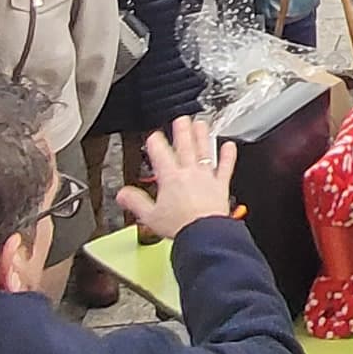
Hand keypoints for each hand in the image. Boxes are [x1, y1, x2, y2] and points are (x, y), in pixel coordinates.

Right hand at [116, 117, 235, 236]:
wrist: (203, 234)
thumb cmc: (180, 226)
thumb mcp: (150, 216)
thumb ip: (135, 202)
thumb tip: (122, 195)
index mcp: (170, 178)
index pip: (160, 153)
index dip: (155, 142)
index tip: (153, 136)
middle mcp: (189, 173)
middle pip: (184, 146)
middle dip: (181, 130)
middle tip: (181, 119)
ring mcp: (206, 177)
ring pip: (204, 151)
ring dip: (202, 136)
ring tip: (201, 124)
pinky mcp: (220, 185)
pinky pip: (225, 166)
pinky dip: (228, 155)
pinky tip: (230, 145)